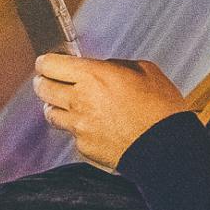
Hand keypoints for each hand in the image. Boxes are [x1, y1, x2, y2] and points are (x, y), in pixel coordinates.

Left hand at [32, 54, 187, 171]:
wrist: (167, 148)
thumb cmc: (161, 108)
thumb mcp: (145, 70)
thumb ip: (116, 66)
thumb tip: (103, 68)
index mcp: (93, 76)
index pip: (50, 64)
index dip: (46, 62)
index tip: (48, 62)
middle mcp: (80, 101)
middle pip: (42, 88)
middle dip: (44, 81)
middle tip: (50, 80)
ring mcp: (79, 127)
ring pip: (50, 113)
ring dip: (55, 105)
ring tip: (67, 103)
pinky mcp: (84, 147)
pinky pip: (71, 134)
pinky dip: (76, 128)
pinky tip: (91, 125)